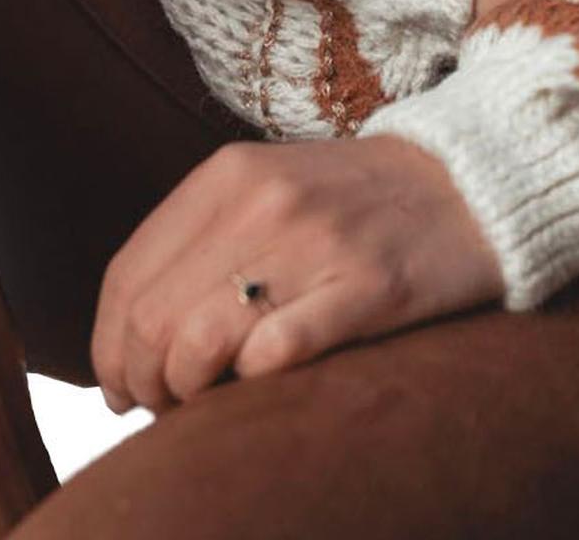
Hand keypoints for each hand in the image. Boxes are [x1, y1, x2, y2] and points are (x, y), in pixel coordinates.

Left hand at [90, 135, 503, 412]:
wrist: (469, 182)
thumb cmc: (355, 199)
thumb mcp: (267, 186)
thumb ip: (200, 240)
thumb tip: (129, 335)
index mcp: (230, 173)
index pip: (127, 277)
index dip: (109, 348)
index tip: (122, 384)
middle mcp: (265, 201)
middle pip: (153, 317)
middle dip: (143, 380)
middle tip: (162, 405)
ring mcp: (318, 244)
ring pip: (201, 340)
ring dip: (187, 391)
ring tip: (203, 402)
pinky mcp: (370, 287)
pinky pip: (279, 352)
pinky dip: (254, 380)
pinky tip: (263, 380)